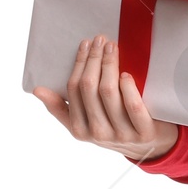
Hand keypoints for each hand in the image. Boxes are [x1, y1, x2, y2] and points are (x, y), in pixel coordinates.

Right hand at [33, 35, 179, 160]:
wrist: (150, 148)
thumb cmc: (114, 128)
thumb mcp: (85, 124)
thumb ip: (62, 109)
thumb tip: (37, 90)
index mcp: (79, 130)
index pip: (73, 89)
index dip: (78, 64)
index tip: (85, 44)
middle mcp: (98, 134)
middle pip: (89, 88)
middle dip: (93, 59)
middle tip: (100, 40)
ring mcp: (122, 135)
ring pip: (109, 92)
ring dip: (109, 65)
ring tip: (112, 48)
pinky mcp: (144, 133)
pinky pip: (133, 106)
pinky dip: (128, 87)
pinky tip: (126, 74)